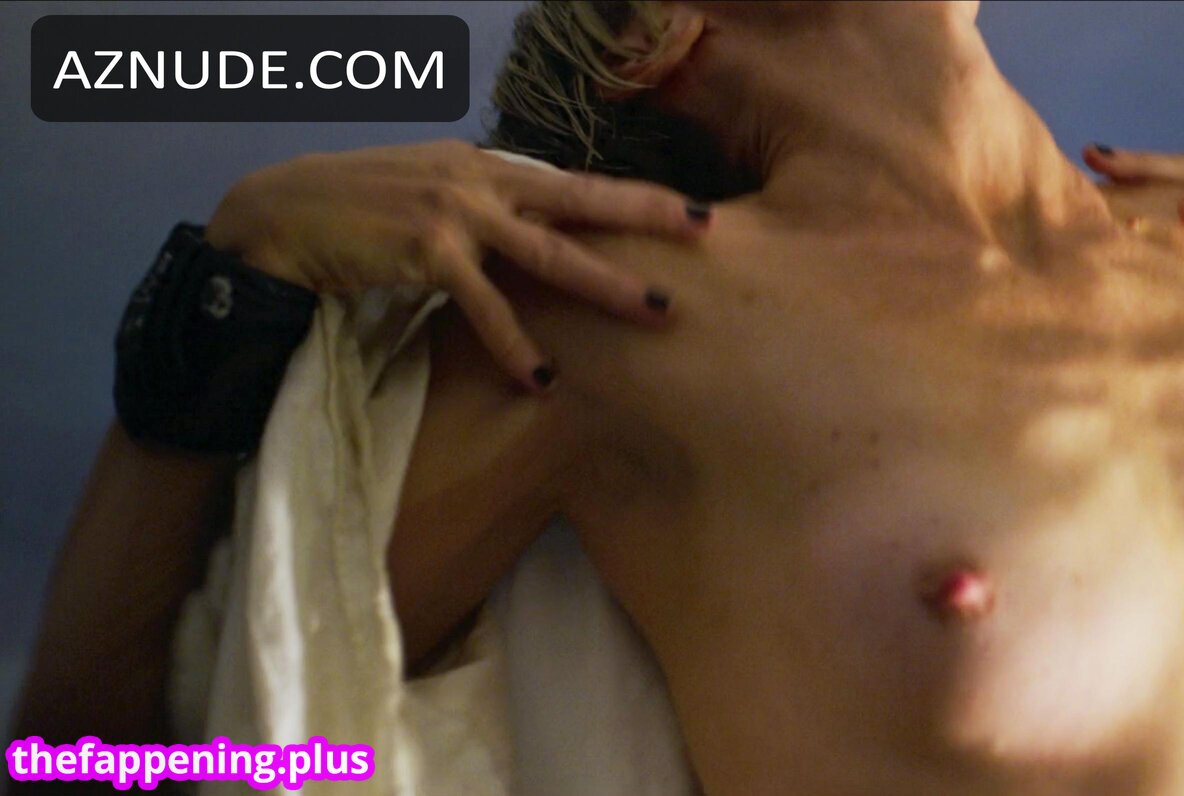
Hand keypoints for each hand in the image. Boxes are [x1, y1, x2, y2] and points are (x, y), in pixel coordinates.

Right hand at [206, 139, 710, 389]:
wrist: (275, 216)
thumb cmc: (352, 213)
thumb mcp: (427, 195)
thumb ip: (481, 210)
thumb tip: (530, 236)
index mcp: (482, 164)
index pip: (570, 181)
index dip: (629, 195)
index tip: (686, 209)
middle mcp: (477, 178)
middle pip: (581, 197)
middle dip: (647, 213)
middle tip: (706, 227)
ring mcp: (456, 211)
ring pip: (552, 251)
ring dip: (608, 284)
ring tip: (658, 311)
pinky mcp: (427, 251)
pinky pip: (487, 306)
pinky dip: (519, 343)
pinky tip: (546, 376)